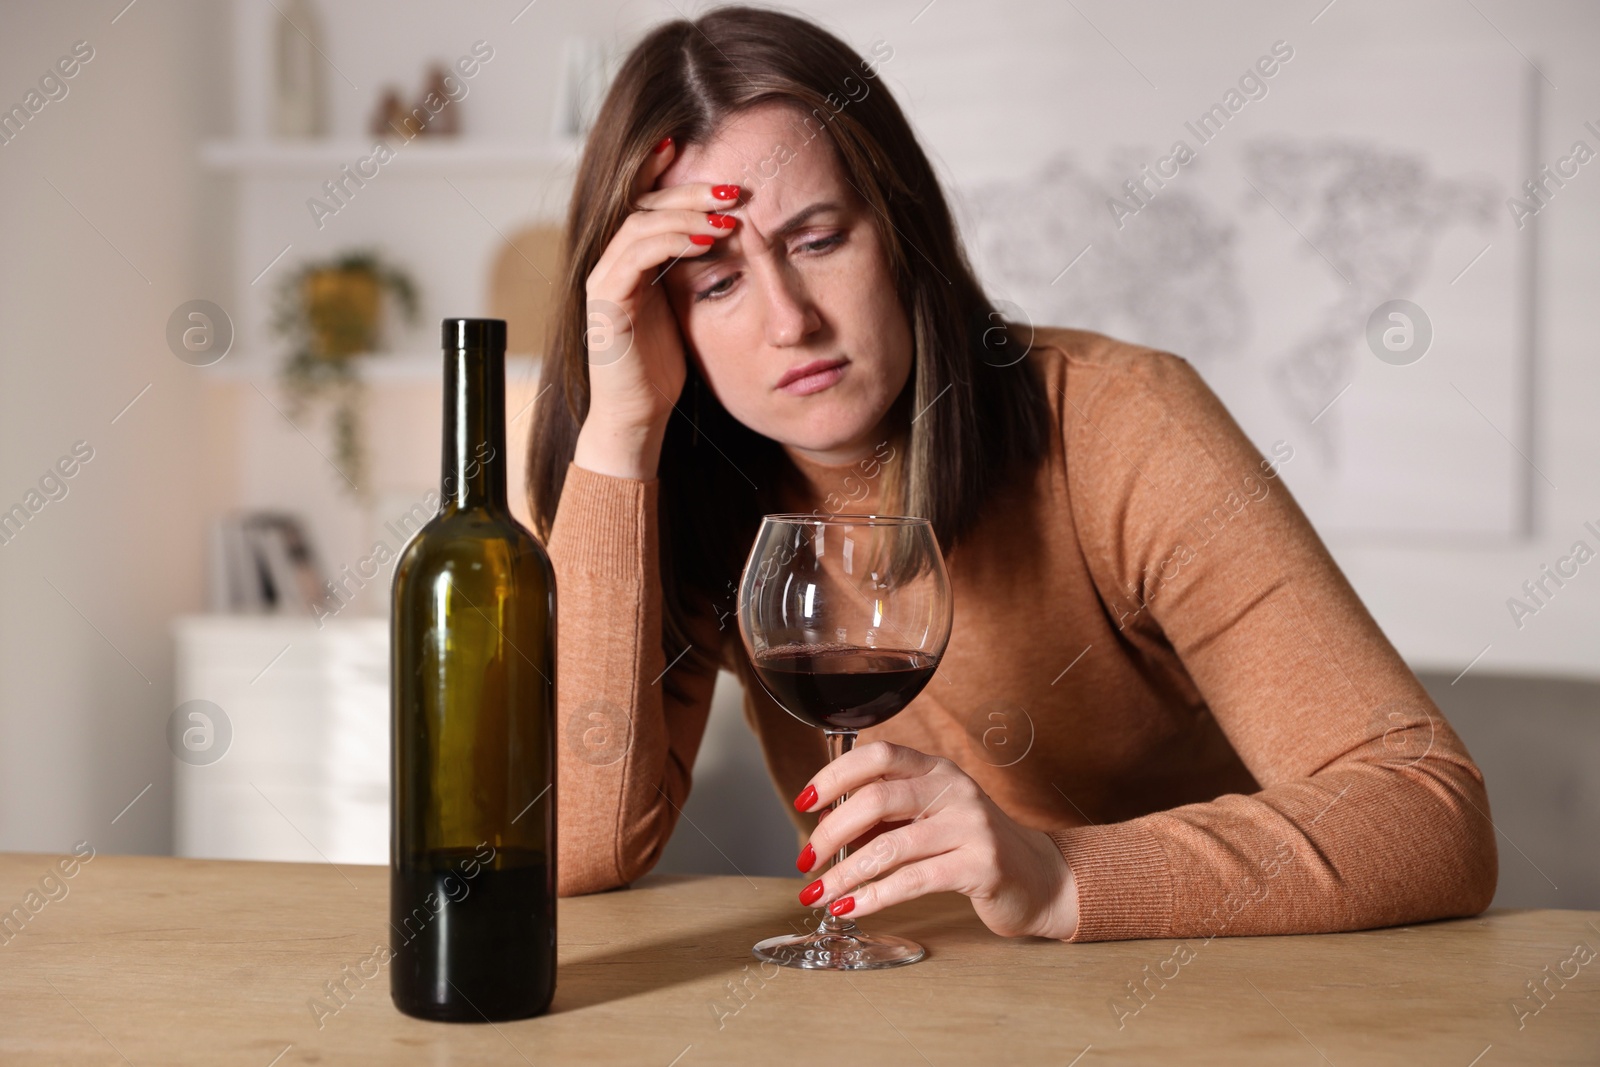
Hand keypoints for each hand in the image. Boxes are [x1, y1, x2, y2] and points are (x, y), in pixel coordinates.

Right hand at [574, 136, 740, 477]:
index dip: (656, 171)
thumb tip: (724, 235)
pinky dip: (673, 243)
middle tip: (732, 189)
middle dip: (689, 192)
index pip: (637, 203)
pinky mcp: (607, 304)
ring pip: (639, 225)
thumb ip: (687, 269)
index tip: (688, 148)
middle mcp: (606, 264)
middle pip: (641, 205)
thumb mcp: (679, 308)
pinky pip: (636, 258)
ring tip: (729, 217)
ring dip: (688, 215)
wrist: (636, 416)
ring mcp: (602, 282)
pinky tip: (707, 243)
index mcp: (624, 261)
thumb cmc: (658, 368)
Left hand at [794, 740, 1079, 939]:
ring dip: (844, 873)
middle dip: (830, 833)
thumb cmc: (971, 848)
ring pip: (889, 846)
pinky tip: (851, 909)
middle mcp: (954, 789)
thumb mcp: (927, 819)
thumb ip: (884, 816)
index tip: (804, 802)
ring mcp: (970, 826)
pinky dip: (874, 897)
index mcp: (936, 770)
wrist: (1039, 879)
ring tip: (819, 894)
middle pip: (876, 799)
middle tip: (806, 861)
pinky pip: (913, 881)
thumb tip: (823, 827)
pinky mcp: (981, 866)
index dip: (835, 776)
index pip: (879, 756)